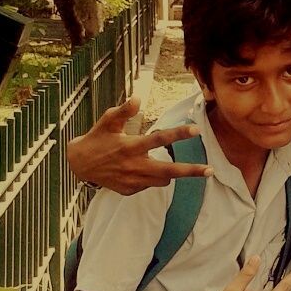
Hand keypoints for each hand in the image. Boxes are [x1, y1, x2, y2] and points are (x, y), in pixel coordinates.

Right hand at [67, 97, 213, 193]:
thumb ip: (123, 111)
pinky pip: (149, 185)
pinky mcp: (129, 191)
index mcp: (130, 146)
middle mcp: (134, 166)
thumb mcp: (107, 121)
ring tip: (176, 166)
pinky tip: (144, 170)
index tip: (196, 129)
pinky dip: (152, 178)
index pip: (159, 139)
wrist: (79, 164)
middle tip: (210, 170)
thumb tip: (137, 99)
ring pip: (162, 181)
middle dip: (191, 171)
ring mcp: (132, 181)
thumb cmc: (97, 138)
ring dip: (171, 174)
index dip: (179, 133)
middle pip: (169, 170)